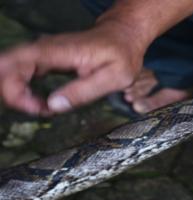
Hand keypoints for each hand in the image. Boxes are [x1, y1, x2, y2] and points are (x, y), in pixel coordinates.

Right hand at [0, 21, 144, 114]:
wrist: (123, 37)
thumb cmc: (122, 56)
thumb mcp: (114, 78)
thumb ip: (84, 92)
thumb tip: (53, 105)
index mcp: (61, 51)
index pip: (19, 63)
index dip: (16, 89)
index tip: (39, 108)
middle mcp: (46, 48)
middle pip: (8, 68)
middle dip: (15, 95)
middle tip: (40, 111)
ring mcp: (44, 52)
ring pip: (12, 70)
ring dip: (19, 94)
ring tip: (43, 109)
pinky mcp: (45, 58)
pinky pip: (21, 72)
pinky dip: (24, 89)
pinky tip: (42, 103)